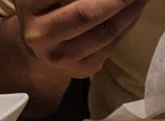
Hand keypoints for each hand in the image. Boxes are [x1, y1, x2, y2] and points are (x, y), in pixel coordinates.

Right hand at [15, 0, 149, 78]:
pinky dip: (128, 25)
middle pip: (85, 14)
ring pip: (105, 32)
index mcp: (29, 4)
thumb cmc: (47, 9)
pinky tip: (135, 10)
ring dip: (130, 10)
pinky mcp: (82, 69)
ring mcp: (60, 57)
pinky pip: (112, 45)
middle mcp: (40, 33)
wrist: (40, 47)